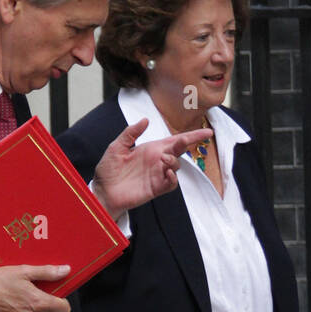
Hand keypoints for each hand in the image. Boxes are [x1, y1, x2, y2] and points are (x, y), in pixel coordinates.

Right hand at [0, 264, 70, 311]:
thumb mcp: (24, 271)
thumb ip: (47, 272)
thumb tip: (65, 270)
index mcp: (39, 303)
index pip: (64, 309)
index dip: (62, 301)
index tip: (55, 296)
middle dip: (51, 308)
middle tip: (37, 297)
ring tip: (25, 303)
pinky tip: (18, 311)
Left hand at [91, 118, 211, 216]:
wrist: (103, 192)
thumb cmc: (108, 170)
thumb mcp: (117, 147)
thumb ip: (130, 133)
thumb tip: (146, 120)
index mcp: (151, 148)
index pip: (175, 140)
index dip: (192, 136)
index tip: (207, 132)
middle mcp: (157, 161)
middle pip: (180, 150)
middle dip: (189, 143)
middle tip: (188, 140)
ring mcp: (157, 175)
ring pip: (177, 165)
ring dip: (174, 160)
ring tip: (163, 159)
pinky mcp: (155, 189)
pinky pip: (171, 183)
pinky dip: (172, 177)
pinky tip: (166, 171)